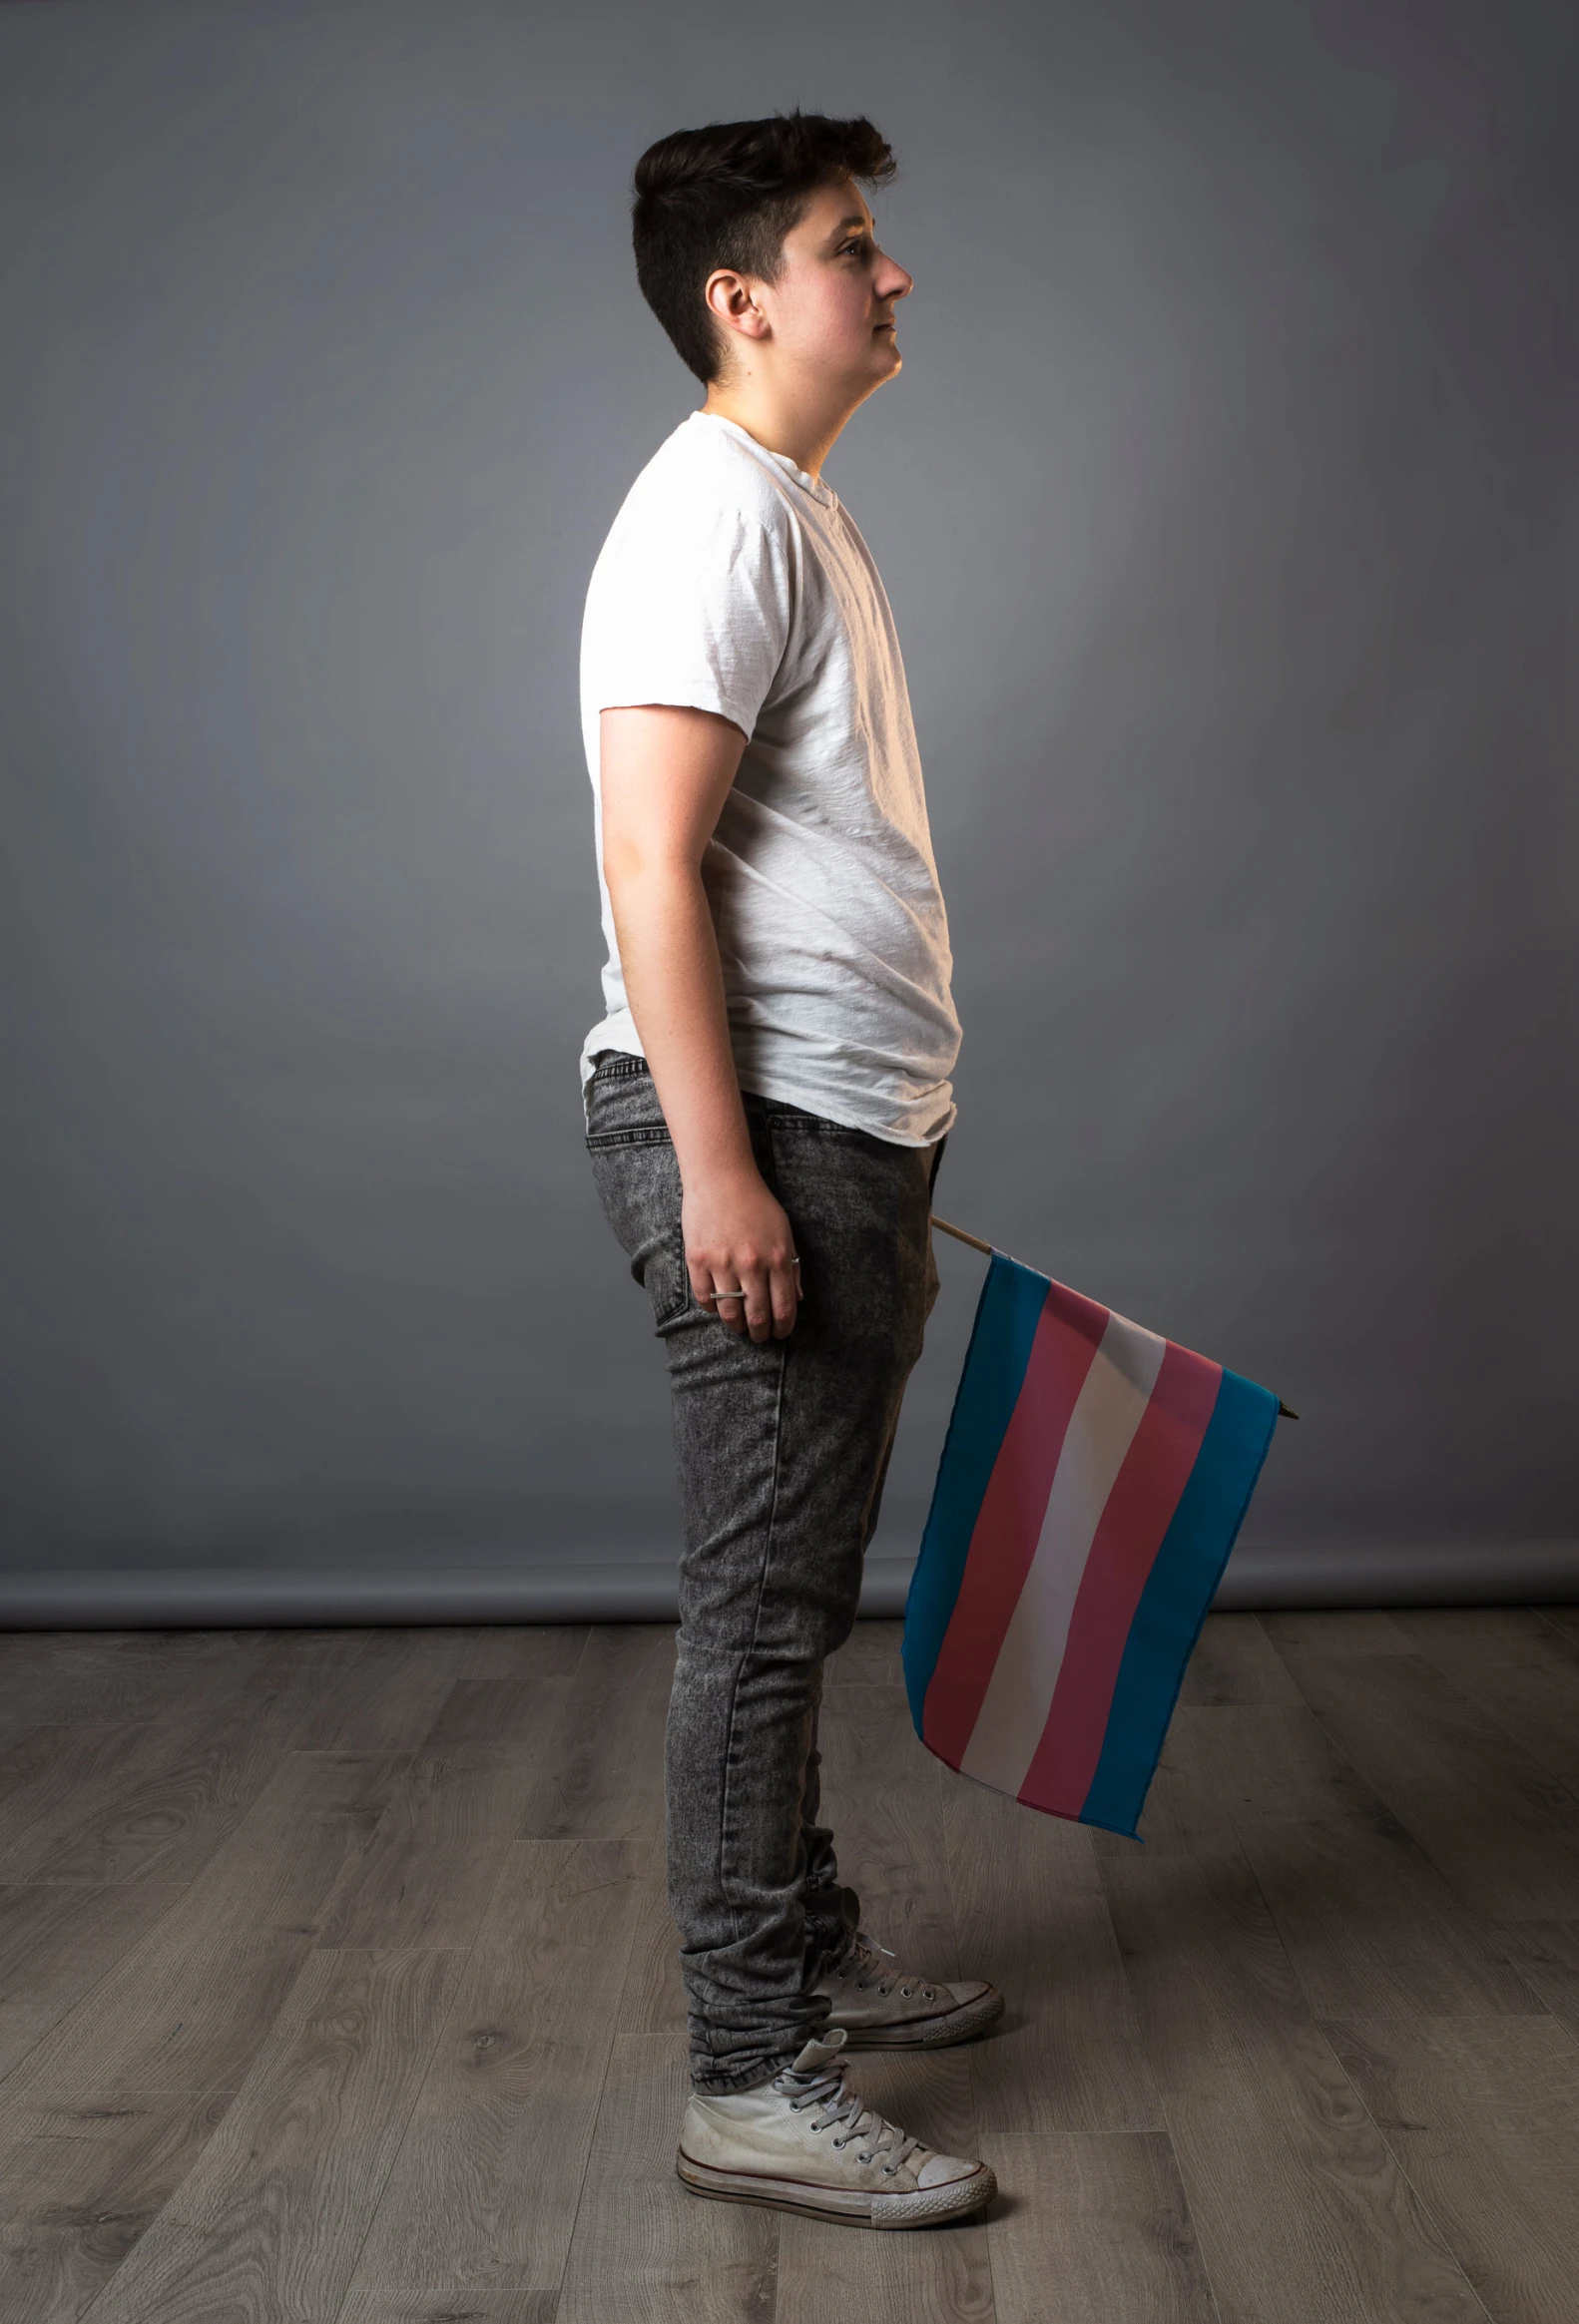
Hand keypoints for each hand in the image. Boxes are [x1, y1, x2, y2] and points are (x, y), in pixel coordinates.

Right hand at [682, 1169, 803, 1342]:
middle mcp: (751, 1264)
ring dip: (736, 1326)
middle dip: (760, 1333)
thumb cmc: (755, 1203)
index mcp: (777, 1258)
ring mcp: (723, 1263)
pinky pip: (704, 1298)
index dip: (783, 1327)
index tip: (781, 1333)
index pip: (784, 1307)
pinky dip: (712, 1309)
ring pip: (730, 1312)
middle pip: (757, 1315)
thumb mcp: (784, 1232)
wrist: (721, 1178)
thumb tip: (796, 1299)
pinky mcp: (698, 1260)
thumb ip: (792, 1267)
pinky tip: (718, 1307)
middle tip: (759, 1336)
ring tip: (739, 1327)